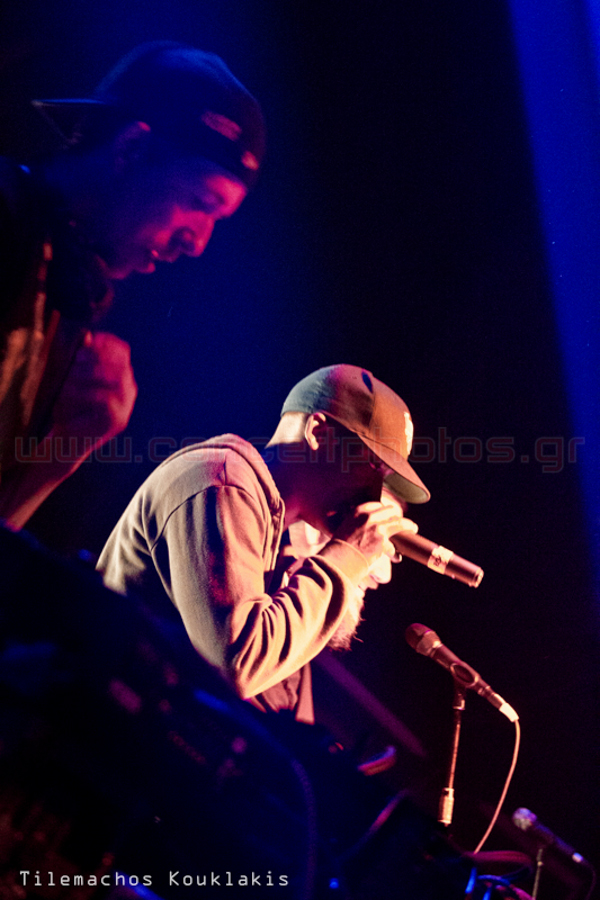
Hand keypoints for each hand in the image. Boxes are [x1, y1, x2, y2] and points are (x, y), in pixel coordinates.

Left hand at [51, 331, 136, 448]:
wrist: (67, 443)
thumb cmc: (68, 409)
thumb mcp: (71, 380)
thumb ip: (79, 360)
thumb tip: (85, 337)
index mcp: (119, 376)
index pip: (122, 351)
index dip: (106, 342)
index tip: (88, 340)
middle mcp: (128, 389)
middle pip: (119, 363)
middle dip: (93, 359)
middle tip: (73, 363)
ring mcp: (125, 405)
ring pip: (112, 379)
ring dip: (86, 377)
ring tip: (65, 385)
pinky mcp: (118, 419)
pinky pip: (104, 399)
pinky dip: (83, 395)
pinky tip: (67, 397)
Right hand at [333, 499, 412, 567]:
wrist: (339, 559)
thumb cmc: (340, 546)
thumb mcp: (346, 527)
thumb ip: (358, 522)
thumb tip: (367, 525)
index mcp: (359, 511)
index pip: (378, 505)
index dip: (385, 510)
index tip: (389, 514)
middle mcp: (369, 516)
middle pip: (391, 511)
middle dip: (398, 516)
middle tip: (401, 521)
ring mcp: (378, 528)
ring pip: (400, 522)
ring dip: (408, 525)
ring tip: (413, 528)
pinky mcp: (383, 541)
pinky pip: (393, 546)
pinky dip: (394, 552)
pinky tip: (396, 557)